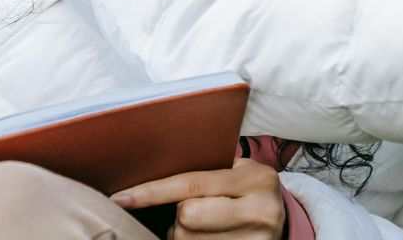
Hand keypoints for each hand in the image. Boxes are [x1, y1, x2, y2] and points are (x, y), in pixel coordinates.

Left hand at [112, 157, 287, 239]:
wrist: (281, 219)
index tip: (121, 198)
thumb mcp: (241, 171)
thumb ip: (210, 169)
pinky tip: (205, 237)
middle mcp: (259, 211)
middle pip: (187, 217)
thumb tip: (153, 170)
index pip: (192, 184)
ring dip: (183, 234)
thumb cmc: (249, 190)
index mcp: (256, 180)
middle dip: (180, 215)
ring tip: (204, 225)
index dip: (153, 192)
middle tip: (190, 210)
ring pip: (187, 239)